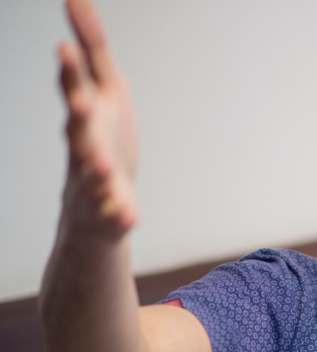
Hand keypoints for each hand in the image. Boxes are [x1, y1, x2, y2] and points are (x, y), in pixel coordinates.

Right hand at [58, 0, 138, 238]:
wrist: (94, 208)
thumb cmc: (101, 140)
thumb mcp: (103, 90)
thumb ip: (92, 50)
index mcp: (86, 113)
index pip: (77, 85)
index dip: (72, 68)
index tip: (65, 47)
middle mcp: (84, 145)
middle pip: (78, 126)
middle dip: (77, 111)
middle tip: (78, 100)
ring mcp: (94, 180)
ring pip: (92, 172)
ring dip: (97, 167)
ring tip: (103, 164)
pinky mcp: (110, 210)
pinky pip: (114, 213)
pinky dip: (119, 213)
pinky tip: (128, 215)